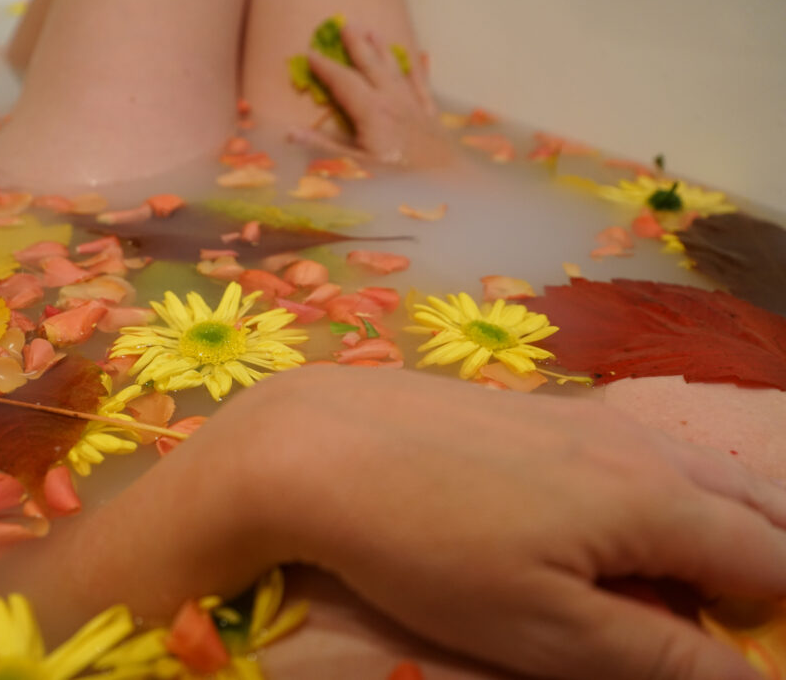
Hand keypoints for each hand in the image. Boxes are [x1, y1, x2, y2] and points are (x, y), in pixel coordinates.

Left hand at [228, 366, 785, 679]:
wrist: (320, 446)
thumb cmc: (432, 550)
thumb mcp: (548, 631)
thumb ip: (661, 655)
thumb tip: (748, 675)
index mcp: (659, 501)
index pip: (771, 559)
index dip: (772, 611)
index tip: (733, 641)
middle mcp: (638, 443)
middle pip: (750, 502)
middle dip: (759, 560)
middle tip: (720, 613)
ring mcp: (586, 415)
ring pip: (691, 467)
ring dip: (711, 522)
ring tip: (676, 577)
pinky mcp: (539, 408)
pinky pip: (635, 447)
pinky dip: (655, 490)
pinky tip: (605, 521)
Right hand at [288, 25, 450, 167]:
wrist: (442, 186)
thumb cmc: (396, 181)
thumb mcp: (355, 168)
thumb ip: (325, 147)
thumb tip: (291, 133)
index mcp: (371, 112)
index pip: (343, 82)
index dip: (326, 68)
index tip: (310, 54)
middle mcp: (393, 101)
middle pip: (371, 66)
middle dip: (357, 45)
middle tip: (346, 24)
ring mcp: (413, 106)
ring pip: (395, 70)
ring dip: (383, 50)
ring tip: (374, 31)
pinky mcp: (431, 116)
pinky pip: (421, 86)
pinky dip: (416, 71)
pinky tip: (415, 60)